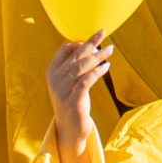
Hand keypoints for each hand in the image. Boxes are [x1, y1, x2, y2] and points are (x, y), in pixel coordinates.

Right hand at [45, 36, 112, 154]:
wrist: (69, 129)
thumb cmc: (72, 101)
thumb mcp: (68, 82)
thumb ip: (73, 66)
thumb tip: (88, 46)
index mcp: (51, 72)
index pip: (64, 49)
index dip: (80, 41)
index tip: (94, 37)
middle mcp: (54, 80)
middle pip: (75, 56)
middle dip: (91, 43)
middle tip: (103, 33)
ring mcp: (62, 91)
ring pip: (82, 67)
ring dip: (98, 56)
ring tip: (110, 50)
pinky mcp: (73, 101)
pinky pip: (87, 81)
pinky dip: (98, 71)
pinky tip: (107, 66)